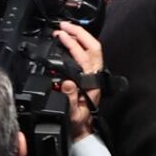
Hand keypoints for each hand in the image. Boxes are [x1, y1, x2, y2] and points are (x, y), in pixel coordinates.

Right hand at [55, 21, 102, 141]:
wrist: (82, 129)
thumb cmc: (78, 121)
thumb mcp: (72, 113)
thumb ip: (71, 98)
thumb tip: (68, 82)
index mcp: (92, 82)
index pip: (85, 56)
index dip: (73, 44)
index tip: (60, 37)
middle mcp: (95, 75)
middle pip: (93, 46)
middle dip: (79, 33)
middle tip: (62, 26)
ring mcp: (93, 73)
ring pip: (92, 48)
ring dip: (79, 35)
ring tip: (64, 28)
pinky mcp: (89, 73)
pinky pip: (88, 53)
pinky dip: (79, 42)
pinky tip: (68, 39)